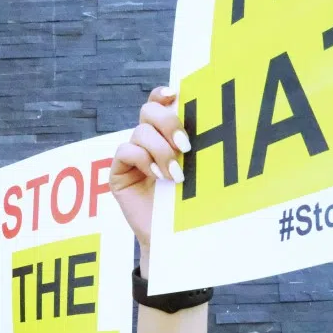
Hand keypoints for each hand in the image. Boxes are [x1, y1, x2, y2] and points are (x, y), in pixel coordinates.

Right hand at [110, 87, 191, 266]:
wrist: (177, 237)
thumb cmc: (194, 202)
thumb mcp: (200, 168)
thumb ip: (197, 144)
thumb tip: (212, 118)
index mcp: (167, 134)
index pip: (160, 103)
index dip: (163, 94)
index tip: (175, 95)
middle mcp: (148, 141)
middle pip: (149, 111)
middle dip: (167, 122)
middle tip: (185, 144)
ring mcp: (133, 156)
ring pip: (140, 132)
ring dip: (160, 150)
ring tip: (175, 174)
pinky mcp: (119, 173)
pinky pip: (125, 151)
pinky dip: (143, 159)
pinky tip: (157, 176)